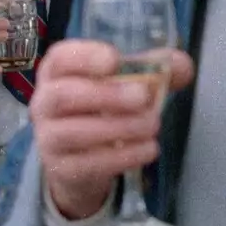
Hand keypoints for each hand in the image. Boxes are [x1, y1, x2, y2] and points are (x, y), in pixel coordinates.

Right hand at [31, 41, 195, 219]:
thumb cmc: (102, 110)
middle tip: (143, 97)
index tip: (115, 60)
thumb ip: (154, 70)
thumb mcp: (125, 84)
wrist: (81, 162)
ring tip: (153, 125)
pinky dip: (124, 156)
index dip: (85, 56)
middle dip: (105, 95)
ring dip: (119, 127)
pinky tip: (149, 149)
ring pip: (74, 132)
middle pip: (63, 95)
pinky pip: (90, 163)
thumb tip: (181, 65)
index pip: (60, 57)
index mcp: (57, 73)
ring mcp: (49, 138)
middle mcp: (44, 103)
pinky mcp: (63, 169)